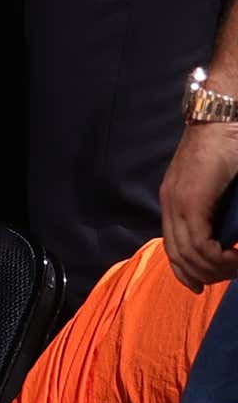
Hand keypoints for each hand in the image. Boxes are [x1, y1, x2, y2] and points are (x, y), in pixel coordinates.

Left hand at [164, 119, 237, 286]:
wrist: (221, 118)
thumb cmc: (229, 148)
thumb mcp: (222, 186)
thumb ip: (219, 210)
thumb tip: (229, 233)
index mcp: (176, 201)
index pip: (174, 247)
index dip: (187, 271)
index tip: (203, 284)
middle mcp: (172, 204)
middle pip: (178, 257)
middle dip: (202, 275)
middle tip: (226, 277)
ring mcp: (178, 203)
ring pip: (188, 255)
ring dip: (214, 269)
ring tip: (236, 266)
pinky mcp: (191, 201)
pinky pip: (198, 244)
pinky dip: (217, 258)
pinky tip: (235, 256)